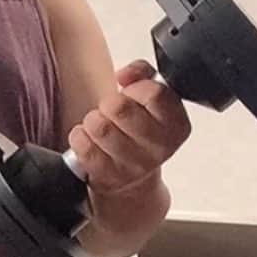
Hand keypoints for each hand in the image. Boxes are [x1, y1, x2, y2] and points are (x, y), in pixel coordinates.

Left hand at [67, 61, 190, 193]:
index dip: (135, 89)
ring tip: (100, 126)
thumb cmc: (140, 133)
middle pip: (119, 107)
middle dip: (108, 103)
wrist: (133, 182)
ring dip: (92, 121)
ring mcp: (133, 165)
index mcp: (176, 125)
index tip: (131, 94)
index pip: (155, 93)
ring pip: (99, 126)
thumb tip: (125, 75)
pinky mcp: (108, 177)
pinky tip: (90, 140)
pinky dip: (80, 137)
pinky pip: (83, 146)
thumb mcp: (151, 100)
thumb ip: (143, 74)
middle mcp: (159, 148)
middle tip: (111, 112)